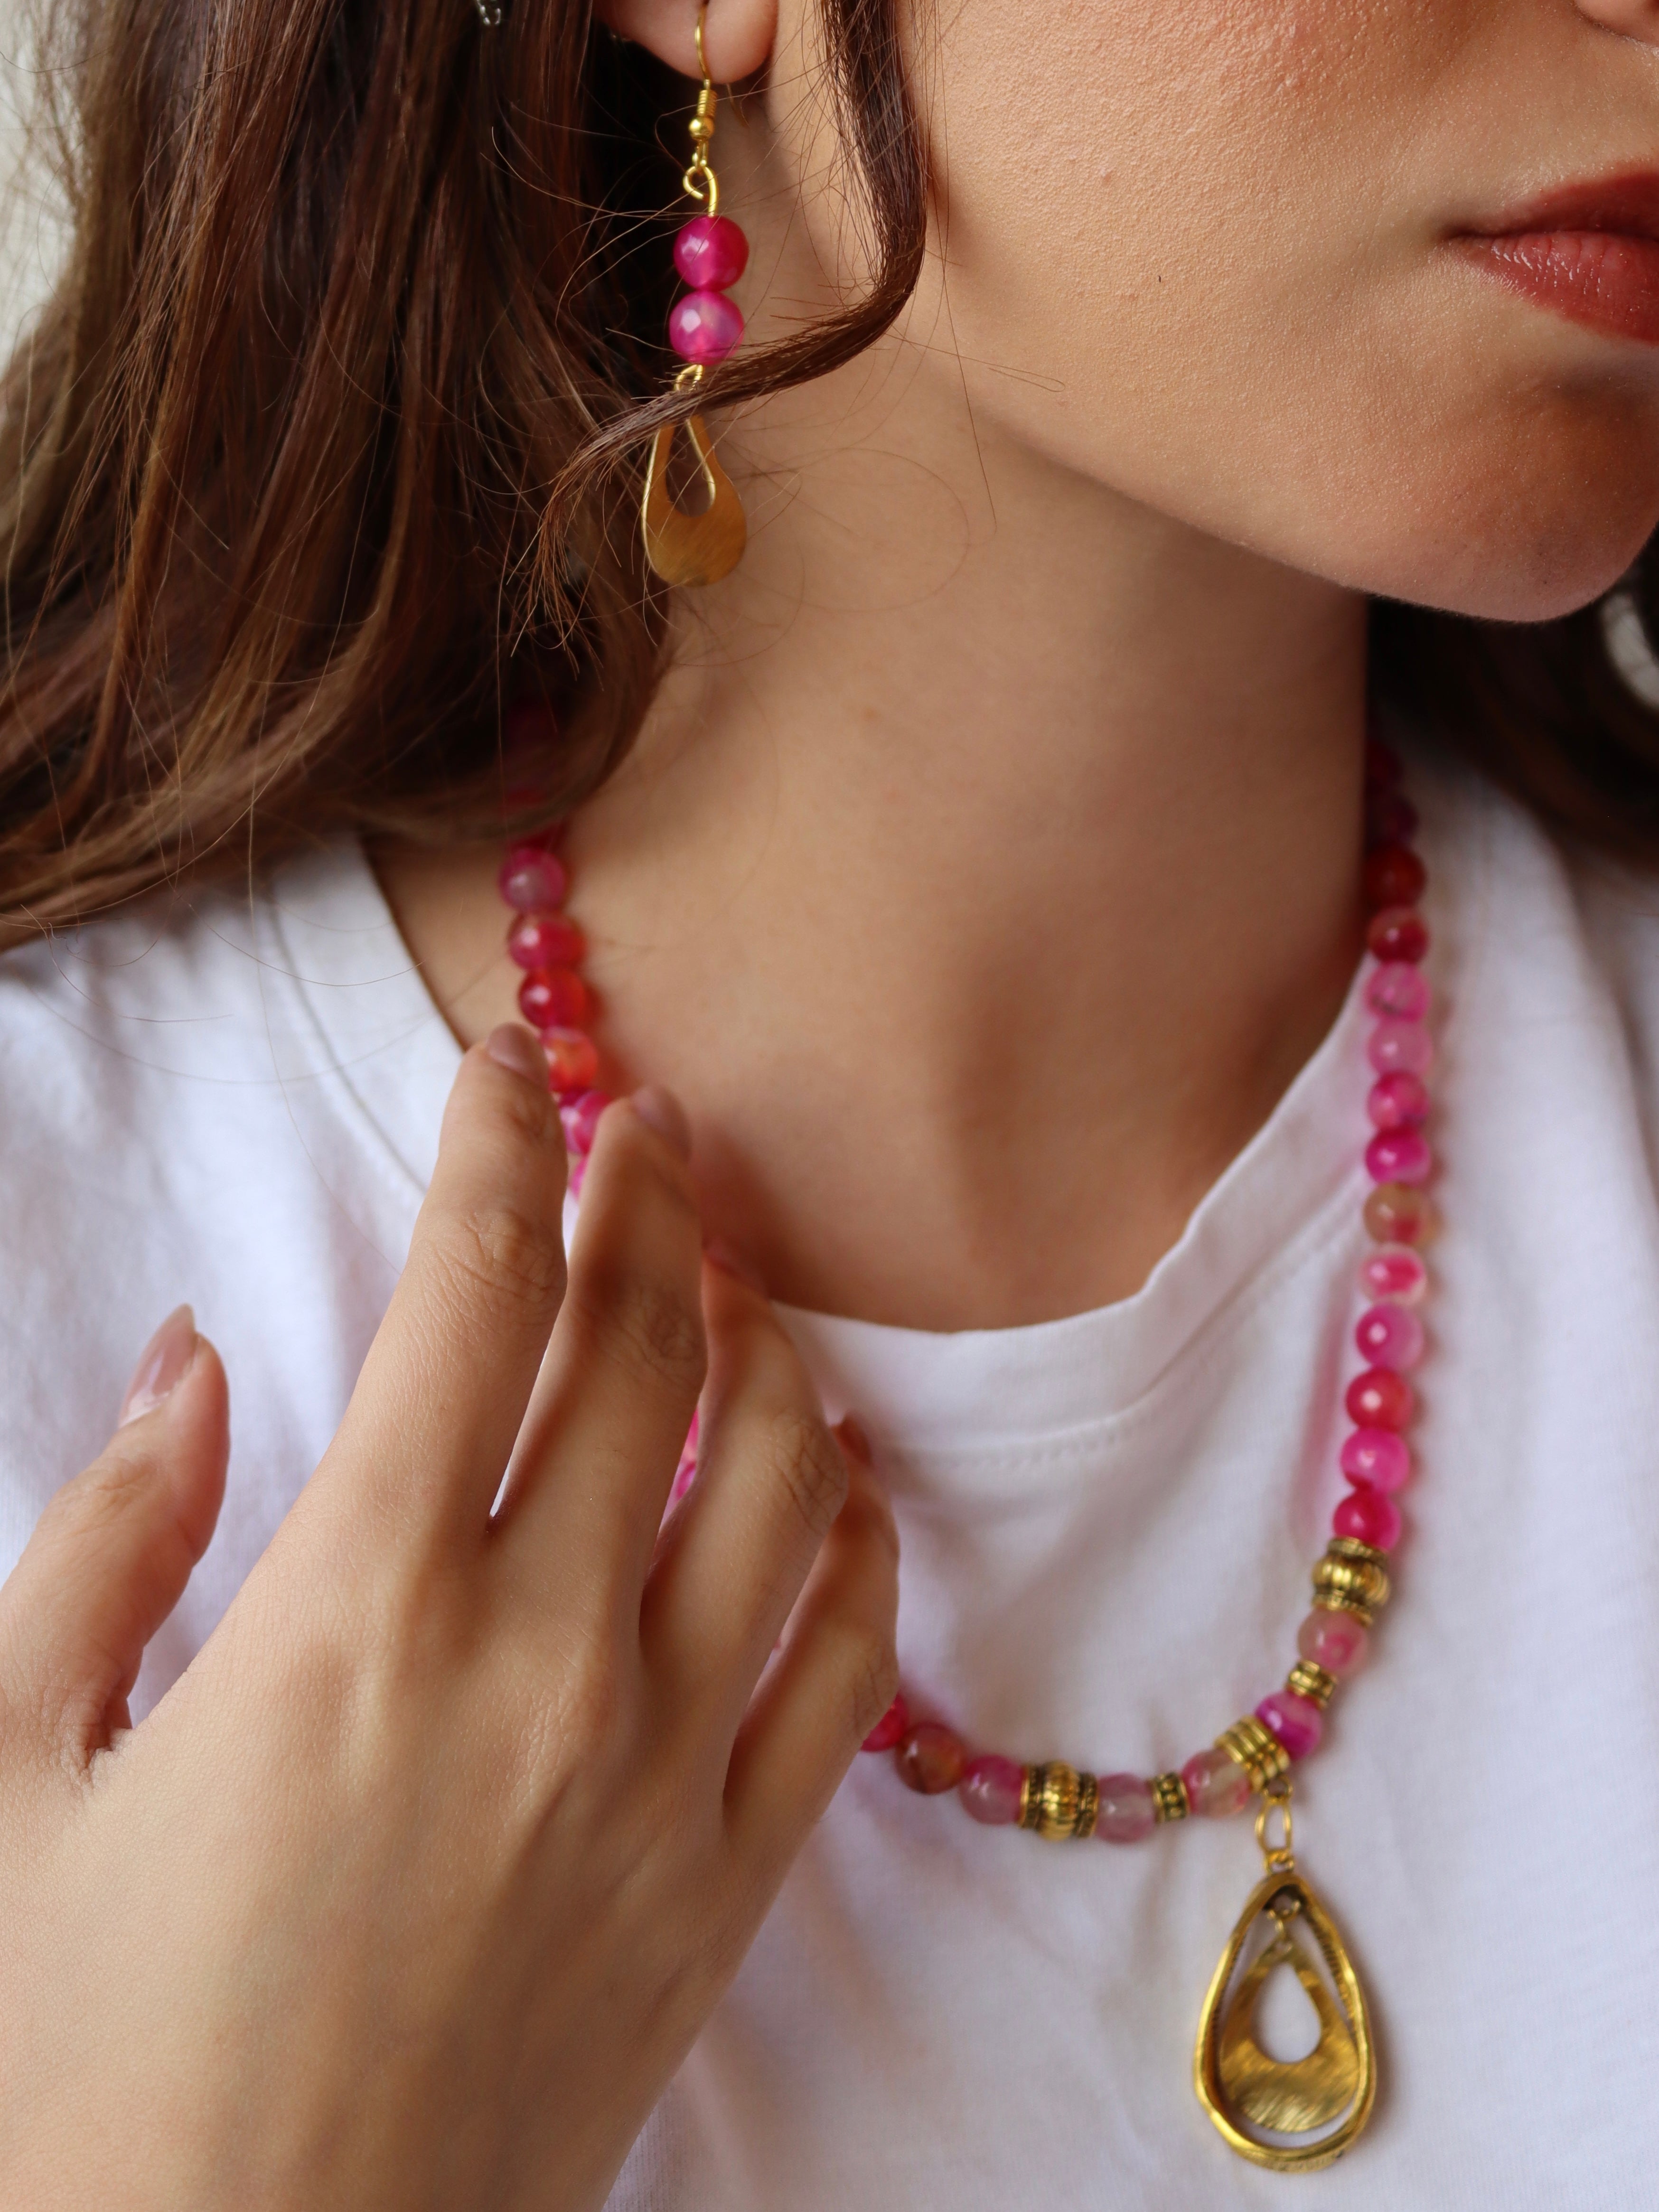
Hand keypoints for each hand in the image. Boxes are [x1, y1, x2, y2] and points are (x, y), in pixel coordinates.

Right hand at [0, 1028, 897, 2211]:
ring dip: (766, 1338)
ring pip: (776, 1476)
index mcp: (357, 1610)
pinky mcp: (727, 1887)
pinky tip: (835, 1475)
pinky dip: (858, 1542)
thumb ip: (105, 1540)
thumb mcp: (5, 1782)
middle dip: (651, 1197)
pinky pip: (849, 1670)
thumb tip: (188, 1356)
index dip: (497, 1140)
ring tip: (736, 1270)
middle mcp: (541, 1662)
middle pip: (642, 1347)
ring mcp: (659, 1774)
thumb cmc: (80, 2066)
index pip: (471, 1289)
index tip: (511, 1059)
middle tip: (654, 1117)